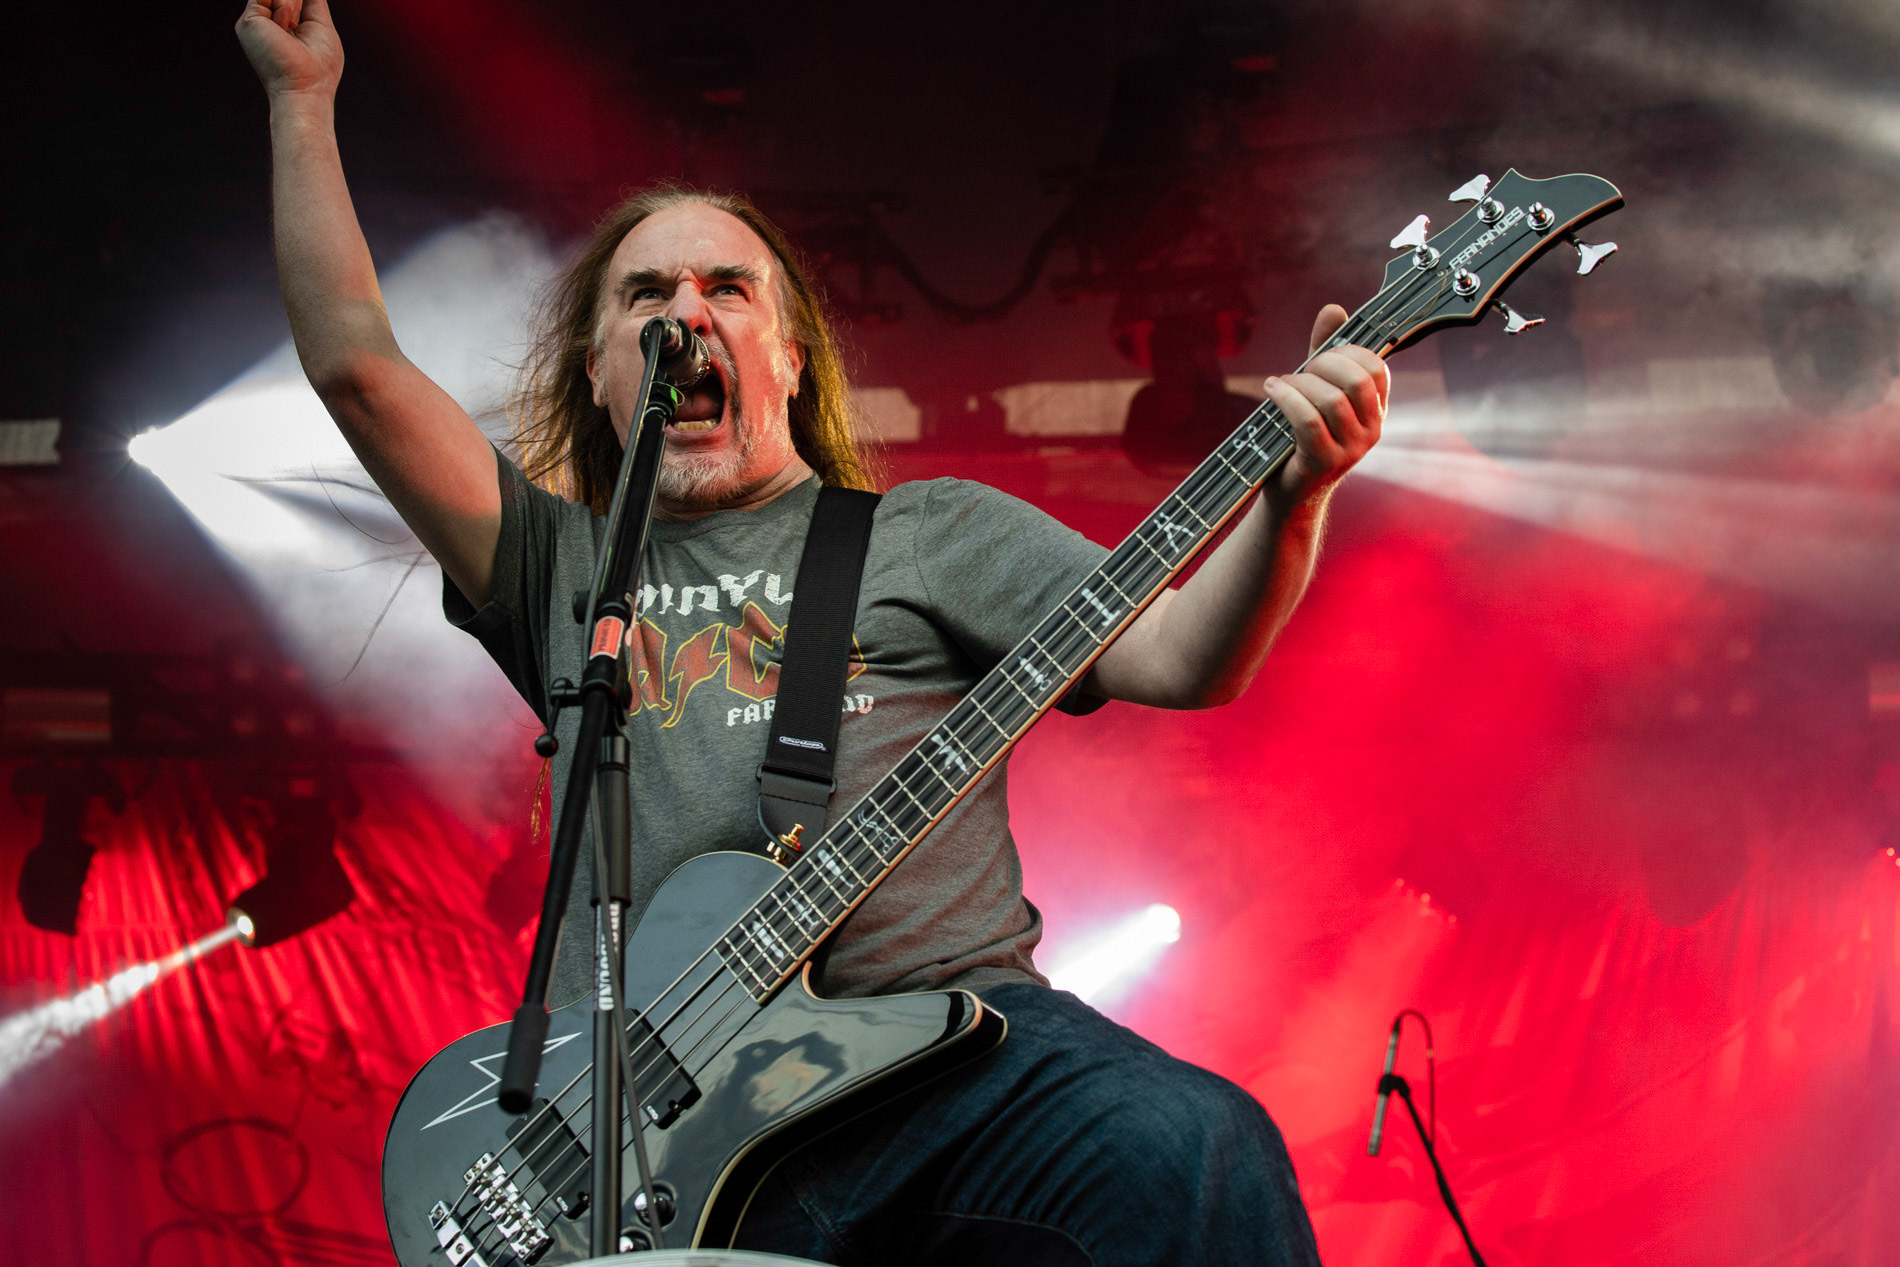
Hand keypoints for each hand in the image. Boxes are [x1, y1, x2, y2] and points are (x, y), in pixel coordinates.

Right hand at [235, 0, 342, 99]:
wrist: (305, 88)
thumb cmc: (319, 68)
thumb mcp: (321, 26)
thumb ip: (312, 3)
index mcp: (283, 26)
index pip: (291, 1)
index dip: (299, 4)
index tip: (300, 22)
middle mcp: (266, 23)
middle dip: (298, 3)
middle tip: (298, 27)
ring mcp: (256, 21)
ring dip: (292, 5)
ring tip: (292, 29)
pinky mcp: (249, 20)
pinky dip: (285, 7)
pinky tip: (287, 26)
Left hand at [1262, 304, 1387, 507]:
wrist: (1291, 491)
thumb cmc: (1302, 435)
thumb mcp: (1316, 389)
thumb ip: (1325, 351)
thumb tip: (1334, 309)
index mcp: (1377, 410)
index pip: (1377, 368)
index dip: (1348, 352)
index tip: (1322, 354)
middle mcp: (1372, 431)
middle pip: (1357, 380)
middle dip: (1323, 364)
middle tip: (1301, 369)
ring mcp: (1351, 449)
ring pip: (1330, 399)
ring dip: (1299, 383)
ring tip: (1280, 383)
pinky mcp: (1324, 462)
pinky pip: (1307, 420)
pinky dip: (1285, 398)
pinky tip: (1271, 389)